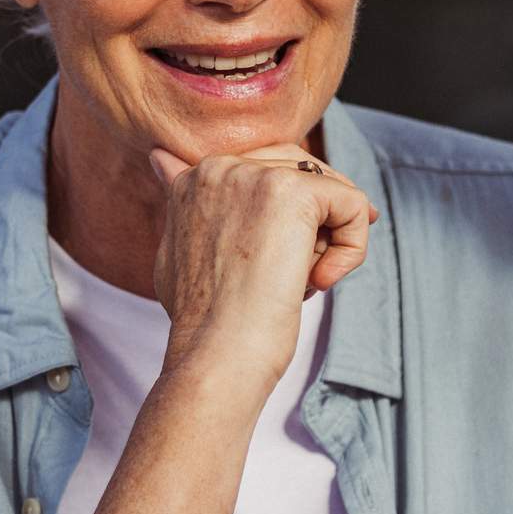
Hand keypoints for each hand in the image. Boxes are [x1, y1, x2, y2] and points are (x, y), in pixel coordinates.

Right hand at [148, 145, 377, 382]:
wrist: (215, 354)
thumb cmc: (202, 321)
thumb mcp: (177, 251)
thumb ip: (183, 206)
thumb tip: (159, 159)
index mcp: (195, 178)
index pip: (267, 173)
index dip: (291, 217)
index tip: (294, 254)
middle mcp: (220, 167)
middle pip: (302, 171)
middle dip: (315, 224)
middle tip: (308, 273)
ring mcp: (255, 176)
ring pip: (329, 190)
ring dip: (329, 242)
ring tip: (303, 282)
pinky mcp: (293, 192)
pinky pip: (352, 204)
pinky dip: (352, 248)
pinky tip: (322, 282)